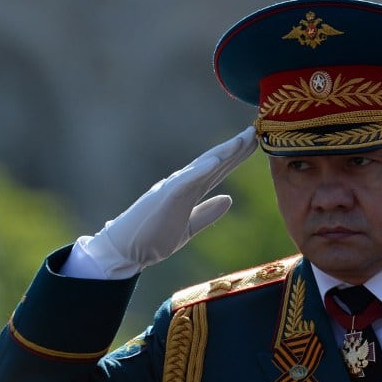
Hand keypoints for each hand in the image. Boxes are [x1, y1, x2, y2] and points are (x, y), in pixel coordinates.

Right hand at [82, 126, 256, 277]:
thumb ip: (207, 213)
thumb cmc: (153, 238)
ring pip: (202, 165)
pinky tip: (217, 159)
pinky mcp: (164, 197)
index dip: (236, 157)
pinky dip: (201, 169)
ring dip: (223, 151)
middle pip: (214, 162)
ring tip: (243, 139)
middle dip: (235, 147)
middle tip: (256, 130)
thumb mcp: (188, 228)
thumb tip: (228, 198)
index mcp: (189, 191)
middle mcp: (182, 184)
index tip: (255, 143)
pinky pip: (185, 181)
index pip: (217, 170)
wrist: (125, 251)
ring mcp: (173, 188)